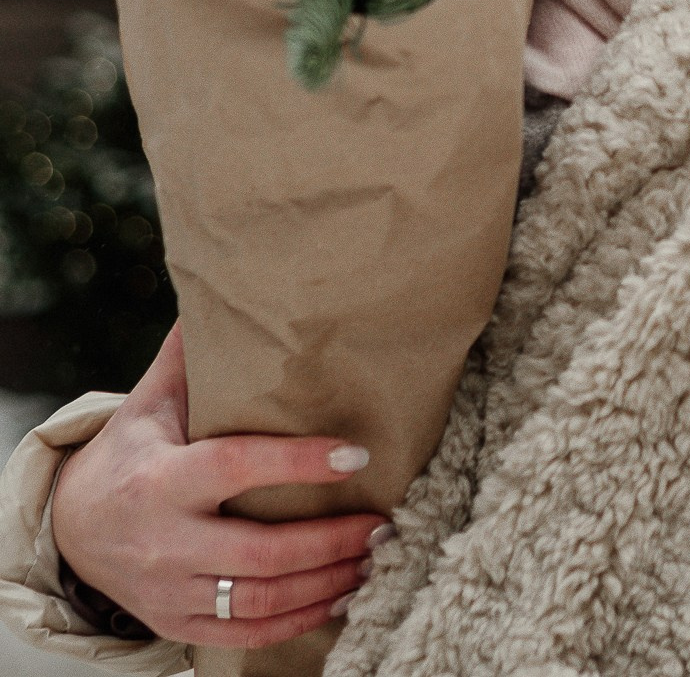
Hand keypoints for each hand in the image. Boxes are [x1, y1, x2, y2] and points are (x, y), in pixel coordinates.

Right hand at [51, 324, 391, 648]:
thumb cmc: (128, 452)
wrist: (71, 529)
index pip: (237, 468)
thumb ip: (188, 356)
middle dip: (328, 541)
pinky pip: (243, 635)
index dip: (298, 464)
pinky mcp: (176, 623)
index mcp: (159, 478)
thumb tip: (224, 290)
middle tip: (381, 522)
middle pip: (257, 553)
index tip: (356, 454)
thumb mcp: (148, 402)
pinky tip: (338, 599)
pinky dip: (296, 623)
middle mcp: (164, 541)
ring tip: (371, 559)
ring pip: (257, 601)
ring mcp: (169, 590)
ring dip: (323, 585)